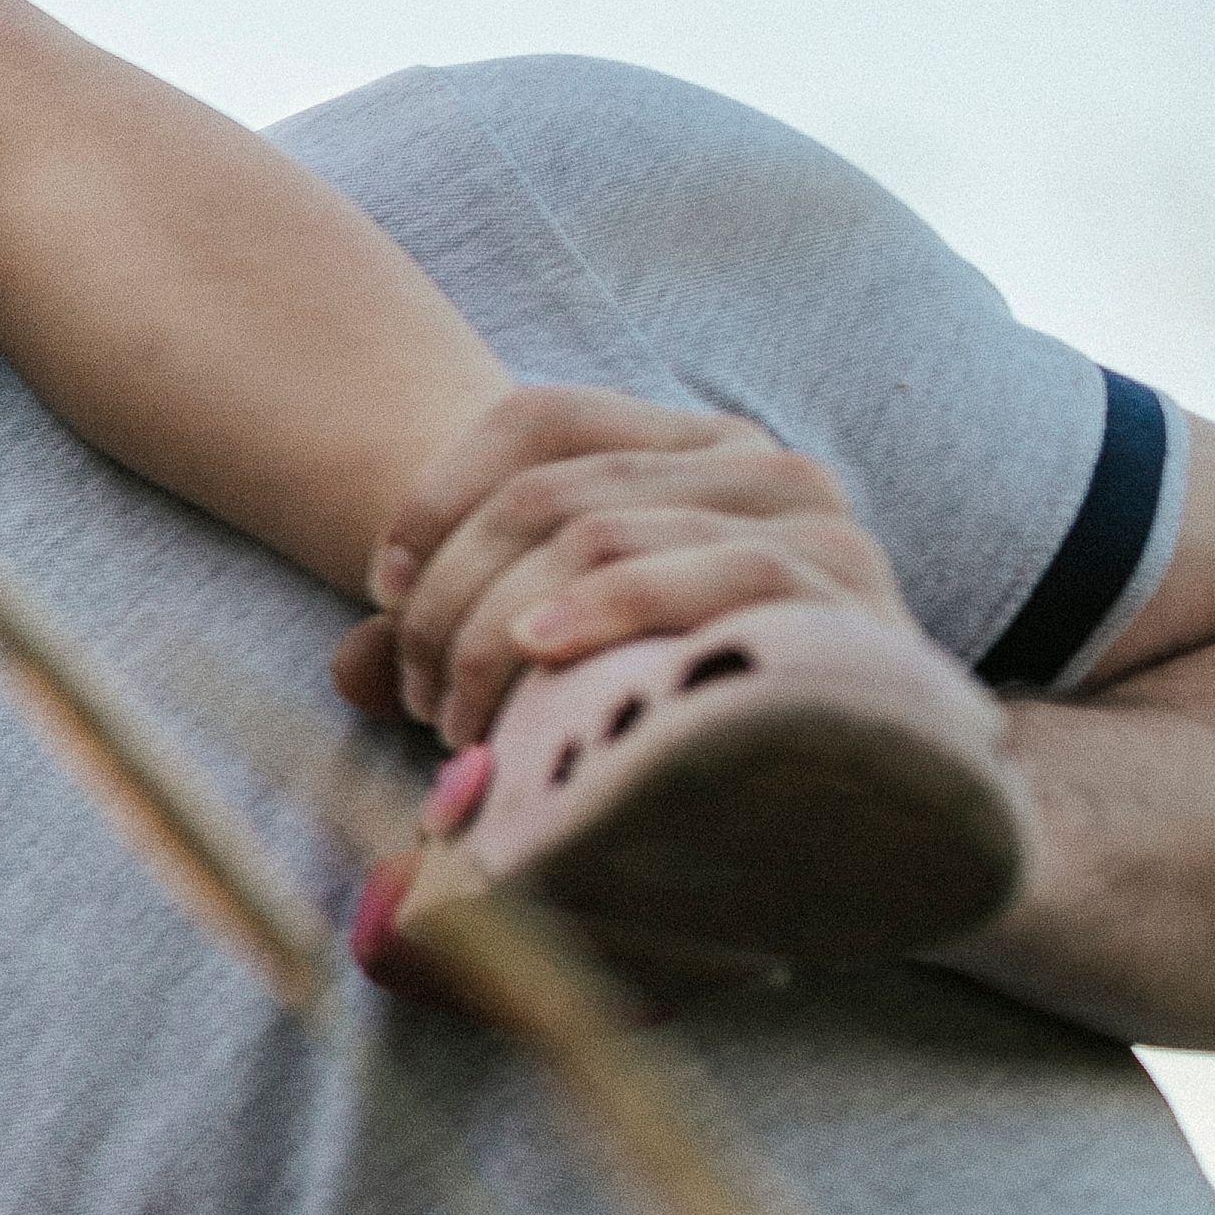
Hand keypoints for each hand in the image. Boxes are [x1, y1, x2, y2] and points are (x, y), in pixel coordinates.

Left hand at [338, 384, 914, 746]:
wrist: (866, 796)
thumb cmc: (685, 719)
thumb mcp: (555, 665)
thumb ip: (447, 643)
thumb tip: (348, 667)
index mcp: (685, 451)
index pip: (534, 418)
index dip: (433, 496)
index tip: (378, 591)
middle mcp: (756, 463)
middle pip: (546, 489)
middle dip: (450, 597)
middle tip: (422, 698)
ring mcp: (812, 521)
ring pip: (599, 533)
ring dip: (499, 630)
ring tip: (465, 722)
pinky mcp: (848, 591)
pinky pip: (715, 571)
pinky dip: (608, 610)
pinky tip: (543, 656)